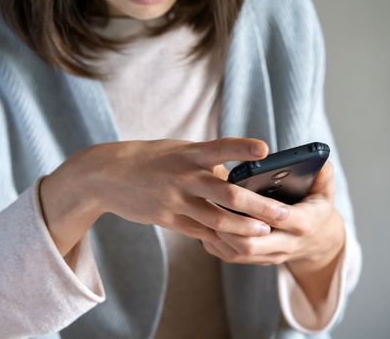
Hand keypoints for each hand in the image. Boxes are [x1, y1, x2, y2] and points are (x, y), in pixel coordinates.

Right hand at [42, 137, 297, 255]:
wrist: (106, 174)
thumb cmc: (147, 158)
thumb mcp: (175, 150)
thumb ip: (203, 161)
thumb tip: (230, 177)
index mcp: (187, 154)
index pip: (220, 148)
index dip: (242, 149)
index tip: (265, 150)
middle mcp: (183, 176)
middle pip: (227, 194)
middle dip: (258, 206)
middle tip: (283, 214)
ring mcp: (175, 200)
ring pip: (216, 219)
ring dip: (243, 228)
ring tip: (264, 232)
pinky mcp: (167, 218)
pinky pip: (198, 231)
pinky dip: (218, 237)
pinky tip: (234, 242)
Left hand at [202, 160, 344, 267]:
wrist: (318, 241)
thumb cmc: (315, 208)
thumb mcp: (324, 191)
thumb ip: (322, 176)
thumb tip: (321, 160)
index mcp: (303, 224)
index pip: (281, 218)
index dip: (262, 208)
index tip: (242, 193)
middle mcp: (286, 244)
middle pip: (253, 243)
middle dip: (231, 226)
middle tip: (212, 204)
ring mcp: (269, 256)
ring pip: (238, 252)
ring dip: (219, 235)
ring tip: (203, 213)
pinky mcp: (256, 261)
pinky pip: (230, 257)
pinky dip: (215, 243)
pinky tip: (203, 225)